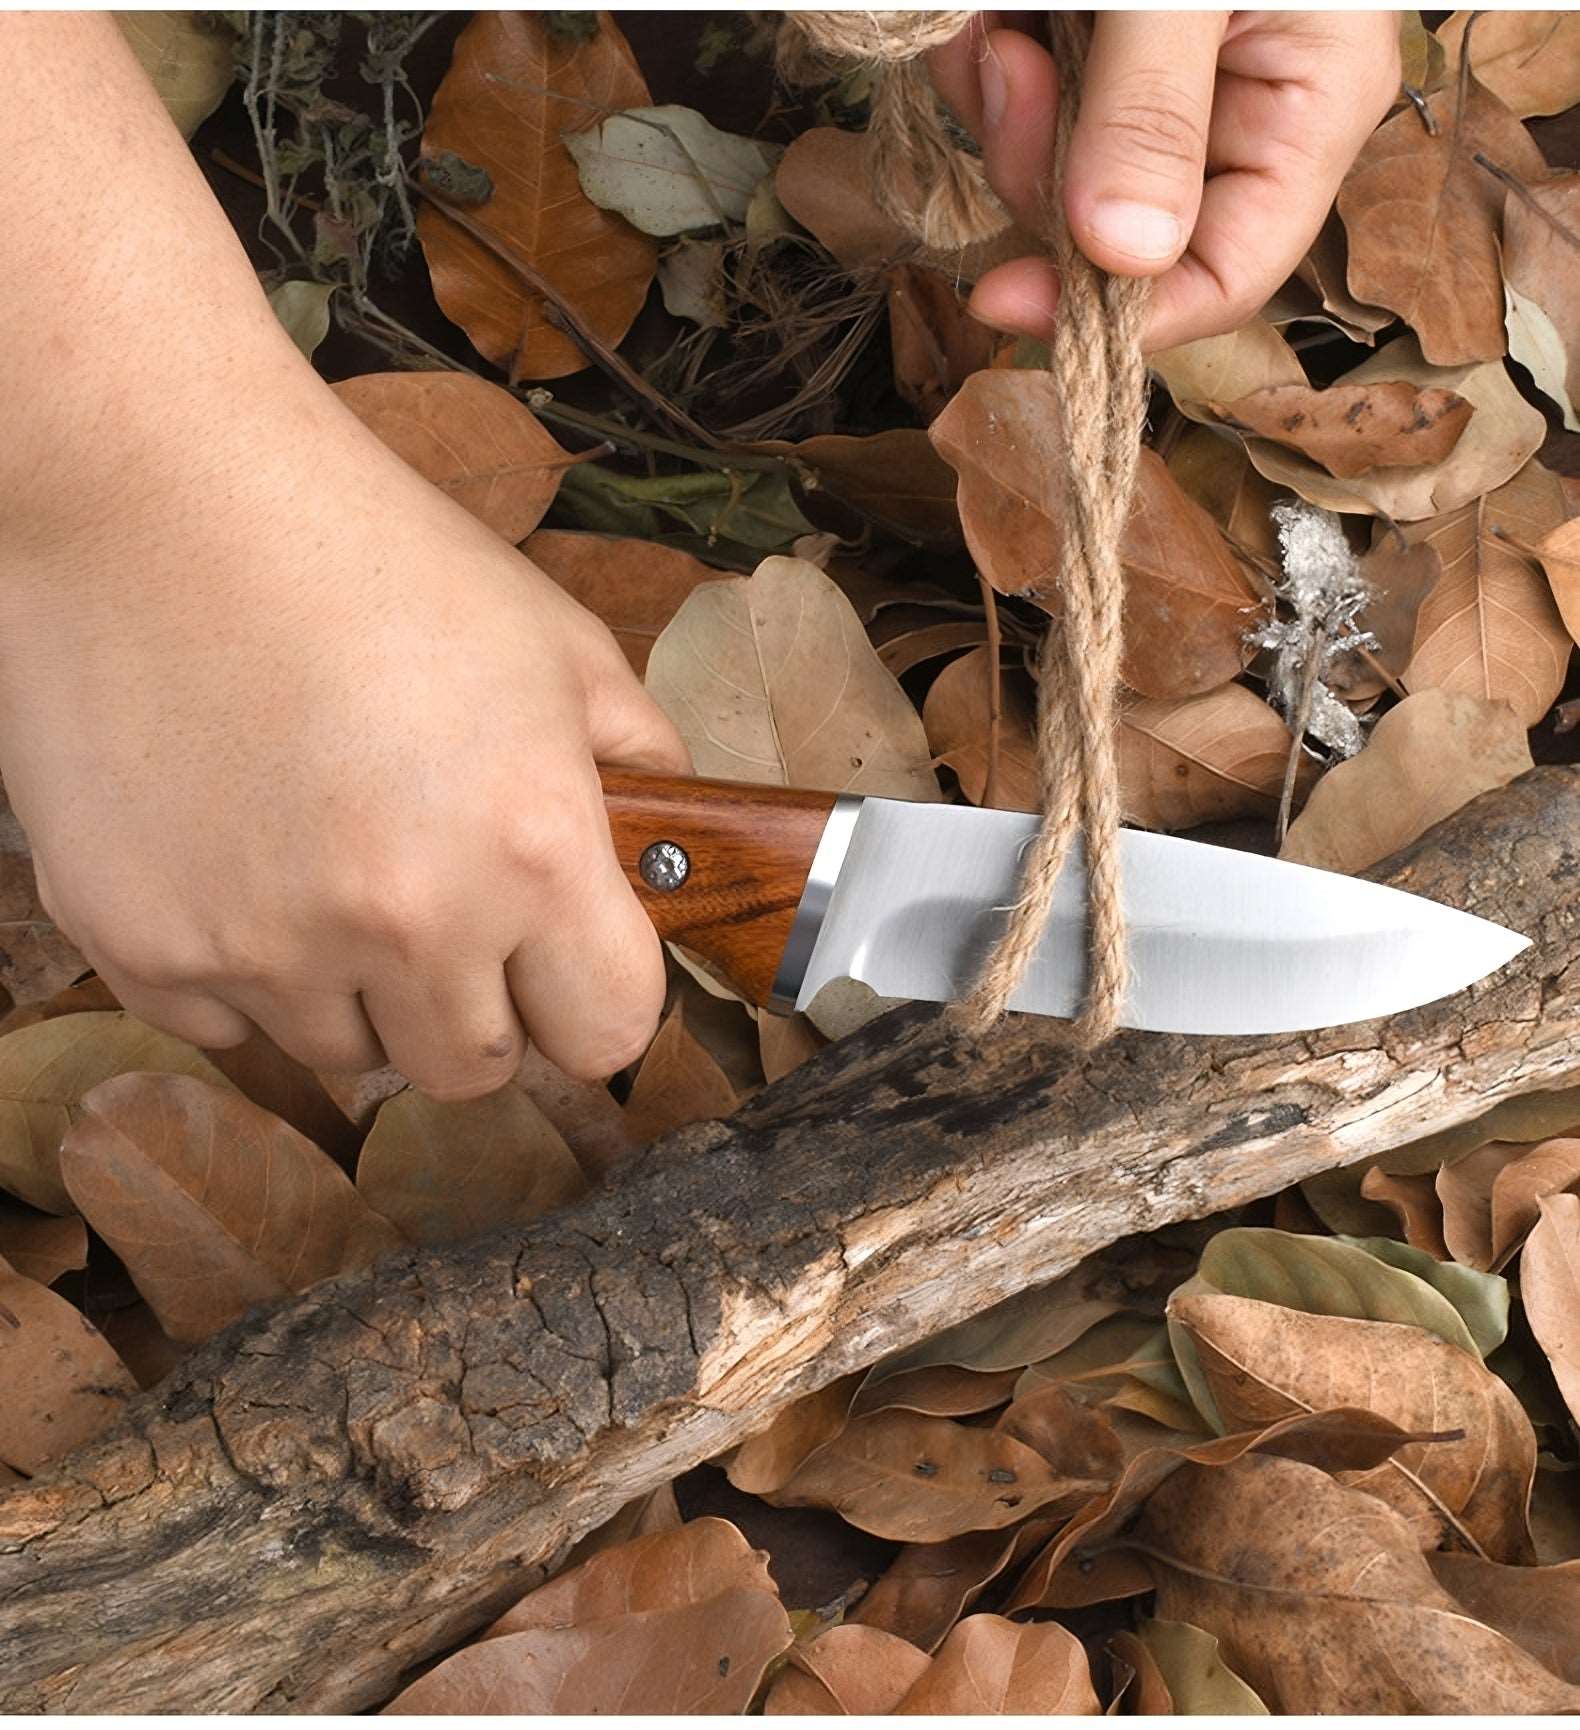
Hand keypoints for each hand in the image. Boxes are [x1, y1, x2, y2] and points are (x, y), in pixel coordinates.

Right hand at [0, 395, 688, 1095]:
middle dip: (477, 1011)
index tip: (566, 976)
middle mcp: (407, 920)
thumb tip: (677, 854)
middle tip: (445, 918)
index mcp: (532, 849)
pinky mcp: (148, 947)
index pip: (609, 1032)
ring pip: (347, 1055)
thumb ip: (642, 768)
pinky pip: (229, 1032)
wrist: (161, 497)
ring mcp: (267, 946)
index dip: (594, 1005)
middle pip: (473, 1072)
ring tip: (330, 866)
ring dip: (356, 994)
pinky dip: (246, 976)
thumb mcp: (558, 647)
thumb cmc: (373, 556)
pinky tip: (246, 868)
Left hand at [929, 11, 1401, 350]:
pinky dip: (990, 68)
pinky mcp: (1099, 58)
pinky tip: (993, 17)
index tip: (1005, 298)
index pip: (1226, 271)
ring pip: (1061, 177)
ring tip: (1000, 22)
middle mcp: (1241, 112)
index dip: (1120, 311)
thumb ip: (1150, 109)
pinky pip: (1028, 112)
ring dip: (1003, 112)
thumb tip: (1124, 253)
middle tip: (1006, 68)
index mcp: (1307, 103)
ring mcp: (1166, 90)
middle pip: (1122, 235)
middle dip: (1039, 172)